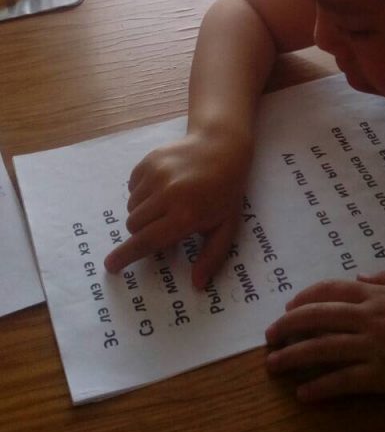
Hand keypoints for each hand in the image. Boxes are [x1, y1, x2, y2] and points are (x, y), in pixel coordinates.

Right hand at [104, 131, 251, 287]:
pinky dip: (141, 193)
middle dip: (142, 233)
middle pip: (134, 226)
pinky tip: (162, 188)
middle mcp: (167, 195)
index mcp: (185, 215)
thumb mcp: (226, 226)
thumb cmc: (226, 191)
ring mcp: (156, 175)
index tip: (111, 266)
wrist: (221, 146)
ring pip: (131, 207)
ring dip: (143, 213)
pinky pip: (132, 187)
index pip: (147, 242)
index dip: (126, 256)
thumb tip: (197, 285)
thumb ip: (211, 257)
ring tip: (166, 205)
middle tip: (161, 227)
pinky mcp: (149, 161)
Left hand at [265, 271, 384, 400]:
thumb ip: (384, 279)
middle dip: (288, 326)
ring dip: (293, 356)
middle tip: (268, 336)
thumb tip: (357, 277)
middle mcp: (369, 318)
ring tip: (272, 364)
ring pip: (323, 350)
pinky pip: (345, 382)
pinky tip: (304, 393)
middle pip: (317, 318)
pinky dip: (321, 388)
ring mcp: (374, 348)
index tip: (288, 305)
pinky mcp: (383, 377)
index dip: (304, 298)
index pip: (329, 291)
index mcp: (376, 295)